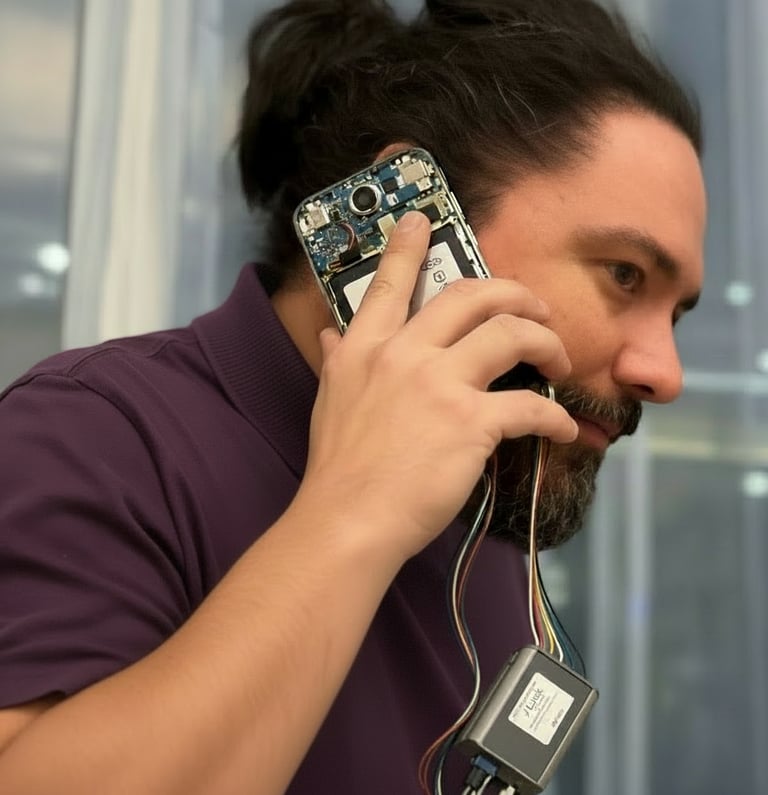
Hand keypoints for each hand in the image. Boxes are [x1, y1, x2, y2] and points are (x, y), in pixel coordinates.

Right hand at [299, 212, 577, 562]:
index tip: (421, 219)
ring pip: (510, 334)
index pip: (388, 283)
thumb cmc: (339, 468)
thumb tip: (329, 334)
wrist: (349, 520)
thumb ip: (335, 360)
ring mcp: (439, 384)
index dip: (408, 246)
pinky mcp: (470, 423)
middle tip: (534, 307)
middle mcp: (403, 354)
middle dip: (514, 293)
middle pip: (470, 296)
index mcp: (365, 348)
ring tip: (558, 360)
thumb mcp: (329, 403)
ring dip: (545, 342)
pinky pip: (529, 406)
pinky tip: (563, 430)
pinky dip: (555, 418)